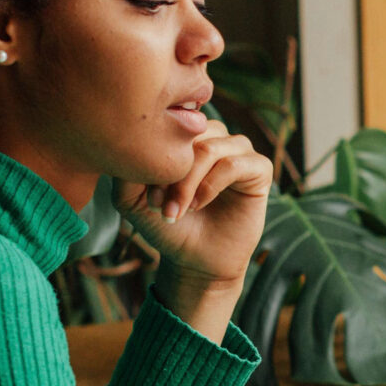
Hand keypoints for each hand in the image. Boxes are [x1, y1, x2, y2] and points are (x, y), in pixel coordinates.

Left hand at [114, 120, 271, 314]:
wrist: (195, 259)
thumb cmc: (167, 225)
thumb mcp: (132, 199)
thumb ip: (126, 171)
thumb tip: (130, 144)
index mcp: (186, 135)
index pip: (169, 126)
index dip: (155, 158)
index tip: (146, 197)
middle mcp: (214, 136)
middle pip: (190, 134)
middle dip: (172, 171)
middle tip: (160, 204)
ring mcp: (238, 150)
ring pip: (211, 148)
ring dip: (189, 181)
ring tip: (178, 209)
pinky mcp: (259, 169)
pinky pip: (234, 164)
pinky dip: (211, 185)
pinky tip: (199, 205)